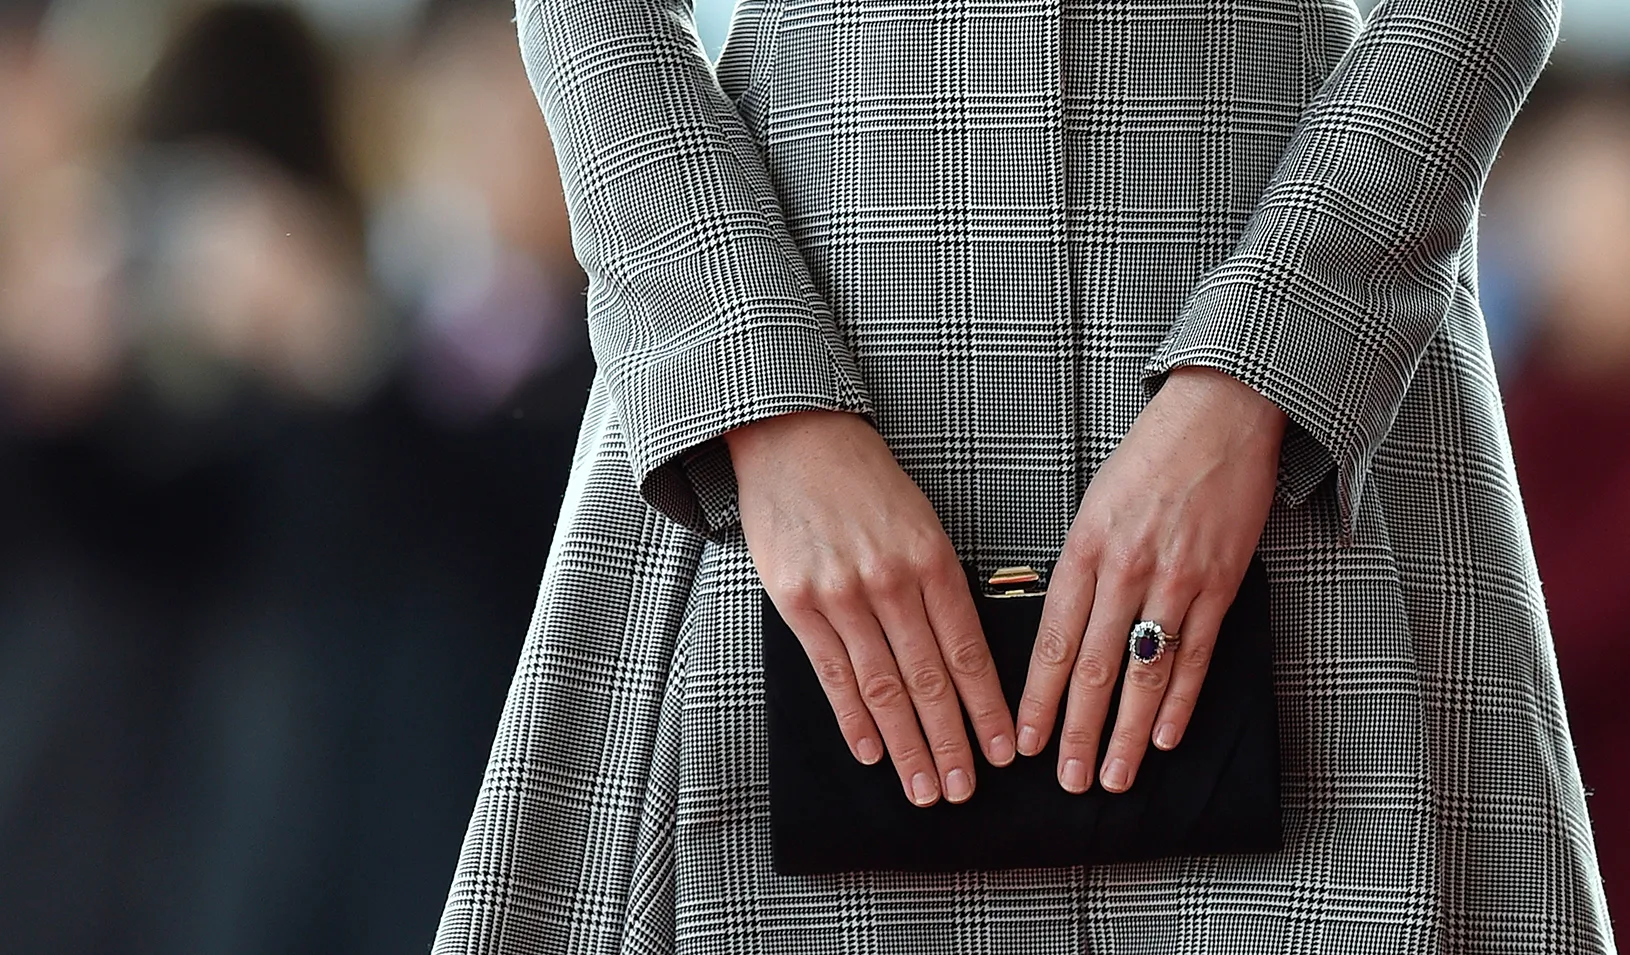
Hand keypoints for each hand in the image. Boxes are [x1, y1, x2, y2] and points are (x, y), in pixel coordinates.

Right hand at [727, 410, 1016, 806]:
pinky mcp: (796, 602)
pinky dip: (853, 718)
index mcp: (932, 560)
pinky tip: (871, 751)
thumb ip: (939, 584)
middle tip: (964, 790)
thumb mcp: (920, 522)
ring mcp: (841, 594)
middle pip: (929, 680)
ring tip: (923, 787)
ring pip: (882, 687)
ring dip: (906, 745)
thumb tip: (961, 658)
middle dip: (951, 743)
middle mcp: (890, 581)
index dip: (987, 709)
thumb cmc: (863, 480)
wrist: (793, 438)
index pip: (968, 652)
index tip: (1002, 751)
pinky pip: (832, 673)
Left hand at [1015, 366, 1285, 793]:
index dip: (1037, 698)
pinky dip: (1180, 701)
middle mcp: (1126, 568)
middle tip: (1069, 780)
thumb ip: (1079, 570)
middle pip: (1095, 668)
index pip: (1053, 641)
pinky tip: (1166, 736)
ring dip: (1129, 733)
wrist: (1219, 416)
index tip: (1024, 742)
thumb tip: (1062, 634)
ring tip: (1115, 776)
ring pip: (1145, 673)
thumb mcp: (1093, 507)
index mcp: (1084, 548)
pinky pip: (1196, 655)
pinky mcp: (1221, 583)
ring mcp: (1176, 579)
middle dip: (1078, 732)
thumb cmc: (1149, 459)